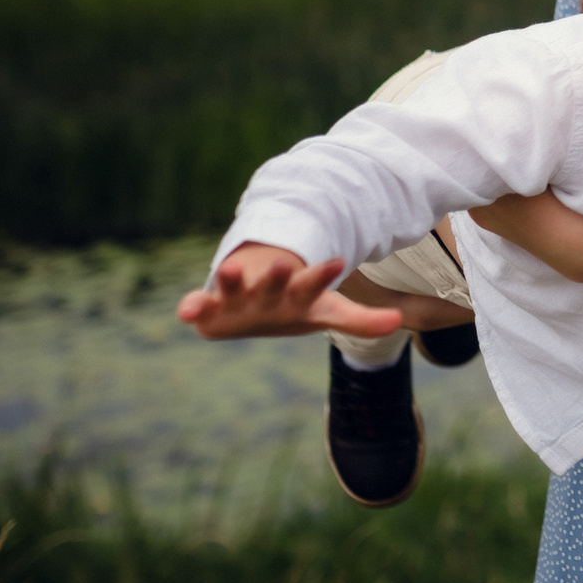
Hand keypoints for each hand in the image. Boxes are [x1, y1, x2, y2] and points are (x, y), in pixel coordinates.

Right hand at [176, 243, 404, 340]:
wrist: (255, 299)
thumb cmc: (294, 306)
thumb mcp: (326, 312)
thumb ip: (360, 320)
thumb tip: (397, 322)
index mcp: (298, 291)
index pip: (314, 282)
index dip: (324, 274)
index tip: (338, 261)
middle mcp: (268, 290)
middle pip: (274, 283)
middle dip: (277, 276)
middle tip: (282, 263)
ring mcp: (240, 296)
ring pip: (236, 287)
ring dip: (233, 280)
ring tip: (228, 269)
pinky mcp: (214, 309)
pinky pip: (200, 307)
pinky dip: (192, 307)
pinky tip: (185, 311)